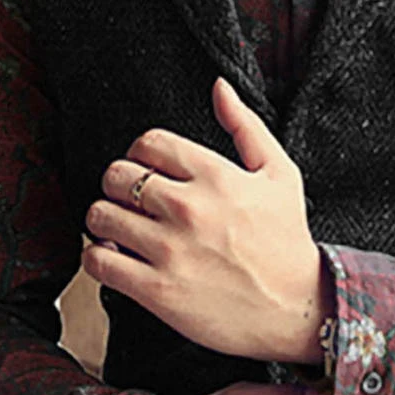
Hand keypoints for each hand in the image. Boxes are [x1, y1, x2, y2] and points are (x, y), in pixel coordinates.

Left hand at [81, 77, 331, 362]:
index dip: (140, 154)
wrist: (296, 308)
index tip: (147, 172)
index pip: (147, 143)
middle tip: (132, 203)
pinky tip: (119, 259)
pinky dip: (99, 257)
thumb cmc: (287, 241)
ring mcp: (170, 250)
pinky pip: (98, 262)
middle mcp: (189, 208)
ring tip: (123, 231)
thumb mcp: (280, 174)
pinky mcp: (157, 290)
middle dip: (118, 186)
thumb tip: (219, 86)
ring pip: (100, 216)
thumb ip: (245, 126)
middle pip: (115, 176)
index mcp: (216, 175)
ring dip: (105, 221)